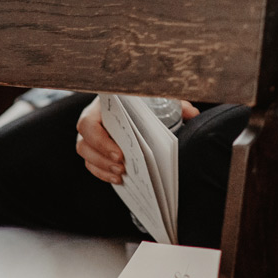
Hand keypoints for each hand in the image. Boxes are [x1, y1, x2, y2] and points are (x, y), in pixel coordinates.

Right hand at [75, 98, 197, 184]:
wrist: (136, 104)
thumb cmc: (145, 100)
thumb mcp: (158, 98)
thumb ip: (174, 104)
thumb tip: (193, 113)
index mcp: (101, 106)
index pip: (88, 123)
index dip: (101, 140)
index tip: (121, 153)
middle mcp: (91, 122)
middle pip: (84, 143)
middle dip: (103, 158)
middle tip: (123, 167)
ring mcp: (89, 137)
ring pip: (86, 156)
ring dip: (102, 168)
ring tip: (121, 174)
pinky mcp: (93, 150)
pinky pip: (91, 164)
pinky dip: (103, 173)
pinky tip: (118, 179)